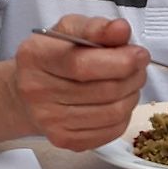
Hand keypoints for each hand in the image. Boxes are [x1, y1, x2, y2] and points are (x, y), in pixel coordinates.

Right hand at [12, 15, 149, 149]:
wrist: (28, 93)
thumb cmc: (54, 57)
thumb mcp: (71, 30)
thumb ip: (97, 28)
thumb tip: (121, 30)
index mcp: (37, 56)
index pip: (82, 64)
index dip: (119, 61)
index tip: (139, 54)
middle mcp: (38, 90)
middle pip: (104, 90)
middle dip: (133, 76)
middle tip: (138, 67)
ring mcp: (50, 120)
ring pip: (113, 112)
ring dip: (132, 95)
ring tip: (129, 83)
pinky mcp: (65, 140)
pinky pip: (111, 131)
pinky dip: (123, 115)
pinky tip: (117, 101)